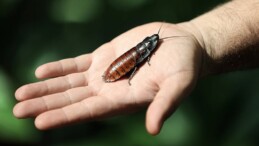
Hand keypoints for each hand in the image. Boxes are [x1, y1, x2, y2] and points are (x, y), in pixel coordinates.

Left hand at [13, 22, 202, 134]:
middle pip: (72, 100)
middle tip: (18, 110)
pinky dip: (60, 68)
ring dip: (46, 88)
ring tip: (21, 94)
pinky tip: (42, 72)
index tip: (39, 121)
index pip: (89, 111)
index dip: (65, 116)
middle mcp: (110, 89)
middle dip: (46, 104)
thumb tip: (153, 130)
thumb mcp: (179, 85)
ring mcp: (105, 72)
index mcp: (124, 100)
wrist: (182, 45)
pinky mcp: (105, 55)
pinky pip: (77, 63)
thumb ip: (164, 105)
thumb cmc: (185, 66)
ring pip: (70, 83)